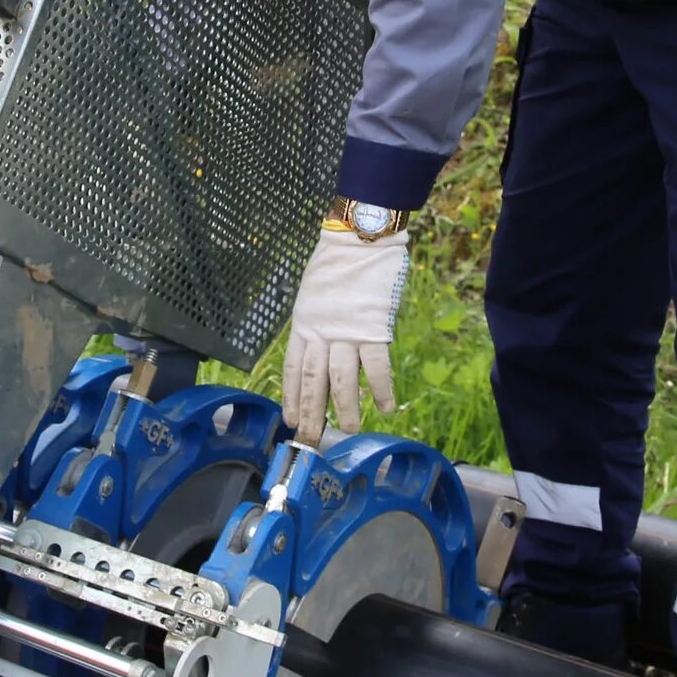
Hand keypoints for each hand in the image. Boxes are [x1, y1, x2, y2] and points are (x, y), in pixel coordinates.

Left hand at [282, 226, 408, 445]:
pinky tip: (386, 407)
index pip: (293, 369)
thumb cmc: (337, 262)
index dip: (291, 396)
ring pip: (342, 380)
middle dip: (312, 413)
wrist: (358, 238)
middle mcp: (320, 332)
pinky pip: (376, 366)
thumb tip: (321, 347)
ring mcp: (346, 332)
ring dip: (346, 408)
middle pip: (314, 381)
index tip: (290, 419)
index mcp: (303, 324)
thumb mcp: (313, 294)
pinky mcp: (373, 328)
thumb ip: (315, 322)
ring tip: (348, 429)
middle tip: (311, 438)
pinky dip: (382, 389)